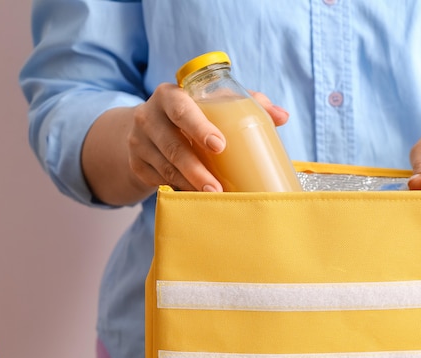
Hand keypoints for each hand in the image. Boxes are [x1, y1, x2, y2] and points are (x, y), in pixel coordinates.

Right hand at [82, 85, 288, 204]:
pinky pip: (159, 181)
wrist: (146, 128)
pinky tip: (196, 198)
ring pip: (165, 167)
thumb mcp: (213, 102)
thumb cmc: (192, 112)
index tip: (219, 146)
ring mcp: (139, 143)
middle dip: (195, 168)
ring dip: (190, 184)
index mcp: (169, 96)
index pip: (181, 109)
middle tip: (217, 186)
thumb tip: (283, 116)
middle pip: (172, 145)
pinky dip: (180, 190)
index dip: (199, 127)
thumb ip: (248, 103)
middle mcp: (148, 117)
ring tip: (212, 195)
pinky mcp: (137, 165)